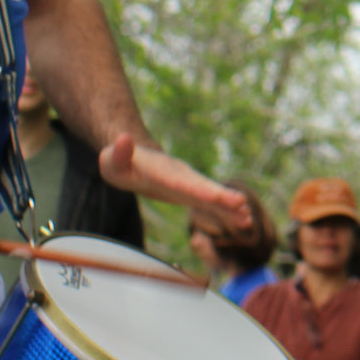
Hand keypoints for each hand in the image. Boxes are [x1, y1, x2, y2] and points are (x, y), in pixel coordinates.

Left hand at [99, 137, 253, 239]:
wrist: (135, 155)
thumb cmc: (119, 161)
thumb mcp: (112, 158)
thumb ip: (118, 152)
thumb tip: (123, 138)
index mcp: (164, 172)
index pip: (184, 183)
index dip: (202, 191)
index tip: (220, 197)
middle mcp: (183, 177)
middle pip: (205, 189)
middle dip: (223, 199)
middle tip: (244, 206)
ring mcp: (189, 185)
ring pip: (212, 197)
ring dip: (230, 209)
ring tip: (247, 220)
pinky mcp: (191, 193)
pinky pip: (211, 204)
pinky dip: (226, 212)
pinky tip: (242, 221)